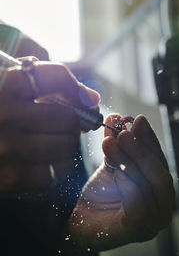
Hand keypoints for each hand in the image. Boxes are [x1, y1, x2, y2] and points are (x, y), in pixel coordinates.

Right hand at [0, 57, 99, 194]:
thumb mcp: (6, 80)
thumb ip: (48, 81)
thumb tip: (93, 99)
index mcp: (2, 84)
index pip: (55, 76)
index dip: (74, 87)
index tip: (83, 98)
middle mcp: (4, 115)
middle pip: (68, 118)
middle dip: (72, 121)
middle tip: (63, 124)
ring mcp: (6, 150)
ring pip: (66, 147)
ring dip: (66, 144)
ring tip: (50, 141)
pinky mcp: (8, 179)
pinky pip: (55, 173)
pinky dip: (56, 167)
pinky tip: (41, 160)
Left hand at [68, 114, 174, 250]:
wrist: (80, 224)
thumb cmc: (99, 195)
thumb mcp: (110, 165)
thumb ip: (116, 145)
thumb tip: (116, 117)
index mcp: (159, 191)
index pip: (160, 162)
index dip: (150, 140)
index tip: (137, 120)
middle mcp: (162, 207)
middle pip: (160, 173)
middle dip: (141, 149)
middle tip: (122, 132)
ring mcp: (153, 222)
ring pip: (149, 185)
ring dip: (129, 161)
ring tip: (110, 143)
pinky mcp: (137, 231)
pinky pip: (137, 204)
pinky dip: (125, 182)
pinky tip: (113, 170)